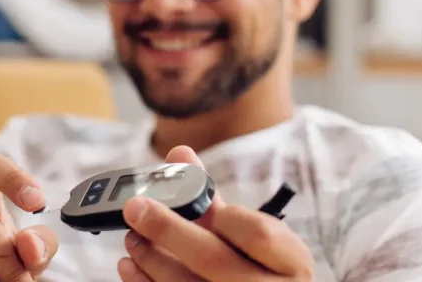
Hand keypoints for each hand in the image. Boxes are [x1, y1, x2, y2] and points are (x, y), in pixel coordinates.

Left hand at [117, 146, 313, 281]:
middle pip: (213, 259)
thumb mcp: (248, 234)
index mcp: (290, 264)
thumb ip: (214, 198)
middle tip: (135, 208)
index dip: (225, 216)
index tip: (198, 204)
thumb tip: (179, 155)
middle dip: (167, 229)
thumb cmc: (255, 264)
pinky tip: (131, 265)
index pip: (258, 232)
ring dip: (150, 258)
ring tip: (132, 239)